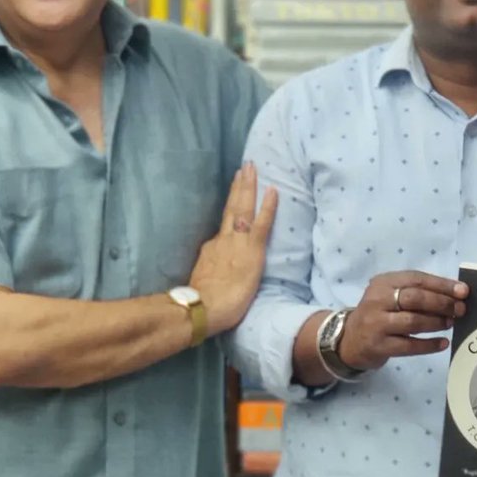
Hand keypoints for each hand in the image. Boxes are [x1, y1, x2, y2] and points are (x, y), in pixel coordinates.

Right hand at [189, 162, 277, 334]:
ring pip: (243, 208)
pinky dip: (268, 206)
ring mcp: (237, 242)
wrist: (203, 309)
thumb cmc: (204, 305)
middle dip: (239, 187)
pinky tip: (273, 190)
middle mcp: (223, 240)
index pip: (224, 227)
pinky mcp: (251, 250)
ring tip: (252, 168)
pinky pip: (261, 223)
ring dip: (249, 187)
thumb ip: (211, 271)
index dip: (231, 210)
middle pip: (232, 208)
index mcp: (213, 249)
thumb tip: (212, 269)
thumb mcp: (204, 281)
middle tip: (244, 167)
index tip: (235, 194)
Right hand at [339, 271, 467, 371]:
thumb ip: (417, 292)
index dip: (442, 285)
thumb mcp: (390, 296)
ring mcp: (377, 324)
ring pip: (413, 322)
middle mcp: (377, 300)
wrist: (349, 341)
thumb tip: (455, 295)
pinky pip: (409, 346)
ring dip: (437, 322)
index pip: (416, 279)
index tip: (463, 291)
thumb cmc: (379, 314)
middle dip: (441, 303)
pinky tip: (443, 343)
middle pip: (415, 298)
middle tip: (460, 309)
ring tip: (452, 323)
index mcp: (383, 282)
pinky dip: (429, 345)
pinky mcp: (379, 346)